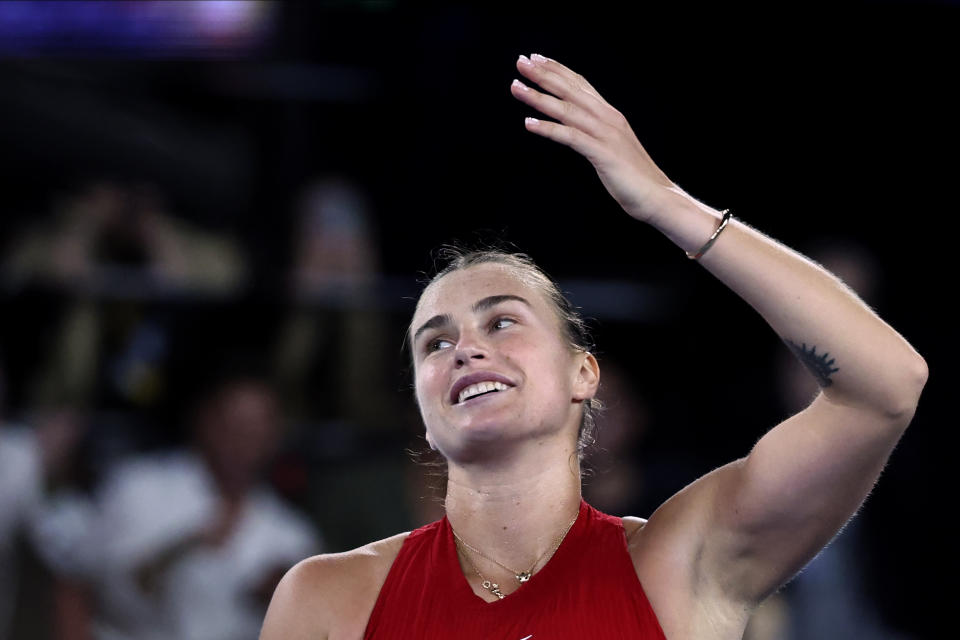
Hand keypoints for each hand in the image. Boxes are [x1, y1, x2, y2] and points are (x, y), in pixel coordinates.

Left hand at [510, 54, 676, 222]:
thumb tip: (576, 126)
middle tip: (521, 62)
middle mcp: (607, 118)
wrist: (656, 195)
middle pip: (570, 91)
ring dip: (539, 97)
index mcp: (610, 115)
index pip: (580, 85)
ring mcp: (605, 134)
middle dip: (544, 75)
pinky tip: (529, 123)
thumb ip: (595, 132)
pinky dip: (549, 129)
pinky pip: (570, 137)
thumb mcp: (612, 146)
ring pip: (567, 110)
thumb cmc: (633, 175)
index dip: (558, 70)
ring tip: (517, 87)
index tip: (537, 58)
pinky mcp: (602, 153)